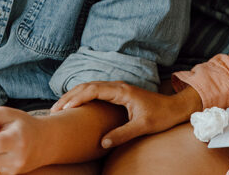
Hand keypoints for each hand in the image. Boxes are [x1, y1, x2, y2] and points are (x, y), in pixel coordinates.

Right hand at [52, 81, 200, 147]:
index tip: (63, 109)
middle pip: (87, 86)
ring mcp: (117, 88)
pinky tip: (75, 105)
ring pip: (90, 87)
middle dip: (69, 96)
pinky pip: (95, 91)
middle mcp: (117, 86)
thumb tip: (102, 143)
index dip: (76, 98)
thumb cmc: (161, 116)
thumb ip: (122, 134)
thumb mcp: (142, 126)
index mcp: (121, 91)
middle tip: (54, 110)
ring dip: (74, 95)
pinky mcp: (118, 93)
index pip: (93, 90)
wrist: (174, 107)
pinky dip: (82, 96)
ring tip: (59, 107)